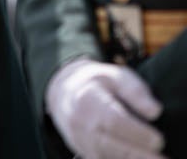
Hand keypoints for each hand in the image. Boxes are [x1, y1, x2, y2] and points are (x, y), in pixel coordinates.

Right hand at [47, 58, 164, 158]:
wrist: (65, 93)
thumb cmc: (98, 84)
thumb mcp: (116, 76)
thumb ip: (135, 91)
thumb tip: (155, 112)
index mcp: (87, 99)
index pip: (112, 120)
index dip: (136, 133)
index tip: (159, 140)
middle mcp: (79, 122)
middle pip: (109, 144)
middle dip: (137, 154)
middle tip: (161, 158)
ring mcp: (79, 139)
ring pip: (106, 155)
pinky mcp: (83, 151)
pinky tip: (138, 157)